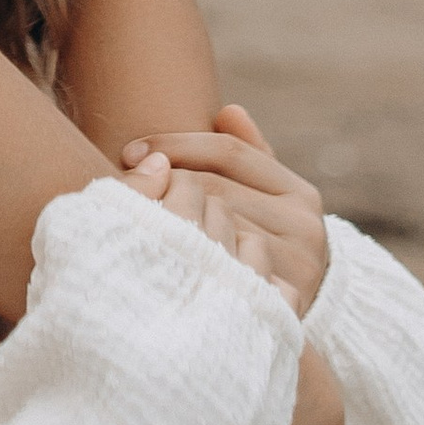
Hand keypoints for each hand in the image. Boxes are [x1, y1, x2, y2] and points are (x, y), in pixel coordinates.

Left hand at [121, 103, 330, 314]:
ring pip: (210, 229)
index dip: (175, 144)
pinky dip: (182, 260)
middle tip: (117, 183)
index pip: (228, 152)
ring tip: (124, 214)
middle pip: (214, 190)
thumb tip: (229, 110)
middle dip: (163, 183)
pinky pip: (216, 271)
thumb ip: (252, 155)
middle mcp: (303, 226)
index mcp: (300, 193)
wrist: (306, 315)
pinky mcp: (275, 302)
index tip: (130, 150)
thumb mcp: (272, 199)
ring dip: (166, 221)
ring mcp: (292, 267)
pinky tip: (153, 255)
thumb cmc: (270, 246)